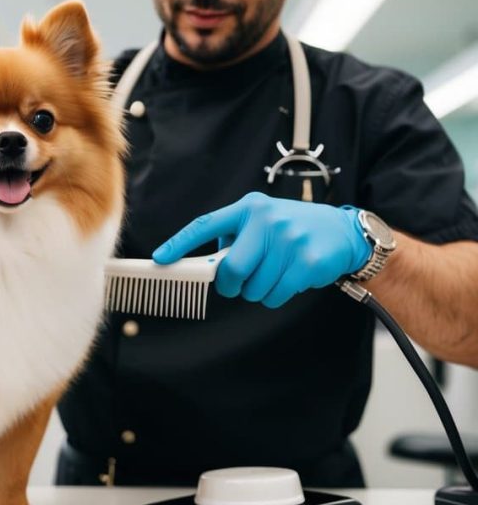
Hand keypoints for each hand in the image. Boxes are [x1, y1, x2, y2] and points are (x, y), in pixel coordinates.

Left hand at [152, 192, 371, 307]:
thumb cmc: (292, 229)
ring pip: (253, 288)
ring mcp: (289, 241)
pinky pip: (275, 296)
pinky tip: (290, 278)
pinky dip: (276, 296)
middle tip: (237, 283)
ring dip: (257, 290)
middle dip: (230, 284)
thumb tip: (204, 266)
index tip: (161, 259)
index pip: (206, 225)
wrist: (343, 232)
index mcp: (249, 208)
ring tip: (273, 273)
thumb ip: (234, 237)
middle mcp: (268, 220)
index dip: (180, 243)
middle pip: (231, 270)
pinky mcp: (307, 263)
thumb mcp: (262, 220)